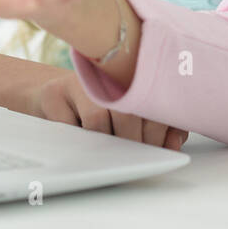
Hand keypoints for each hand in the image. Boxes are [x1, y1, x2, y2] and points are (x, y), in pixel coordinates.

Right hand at [28, 70, 187, 150]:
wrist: (53, 93)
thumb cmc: (100, 106)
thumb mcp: (132, 112)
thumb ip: (160, 126)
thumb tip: (174, 144)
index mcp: (130, 71)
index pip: (152, 98)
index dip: (160, 129)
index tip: (161, 149)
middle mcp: (104, 72)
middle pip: (127, 110)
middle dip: (137, 142)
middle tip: (137, 157)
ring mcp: (77, 81)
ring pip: (99, 119)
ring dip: (107, 143)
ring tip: (111, 152)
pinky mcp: (54, 94)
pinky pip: (70, 126)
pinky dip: (79, 141)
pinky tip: (84, 142)